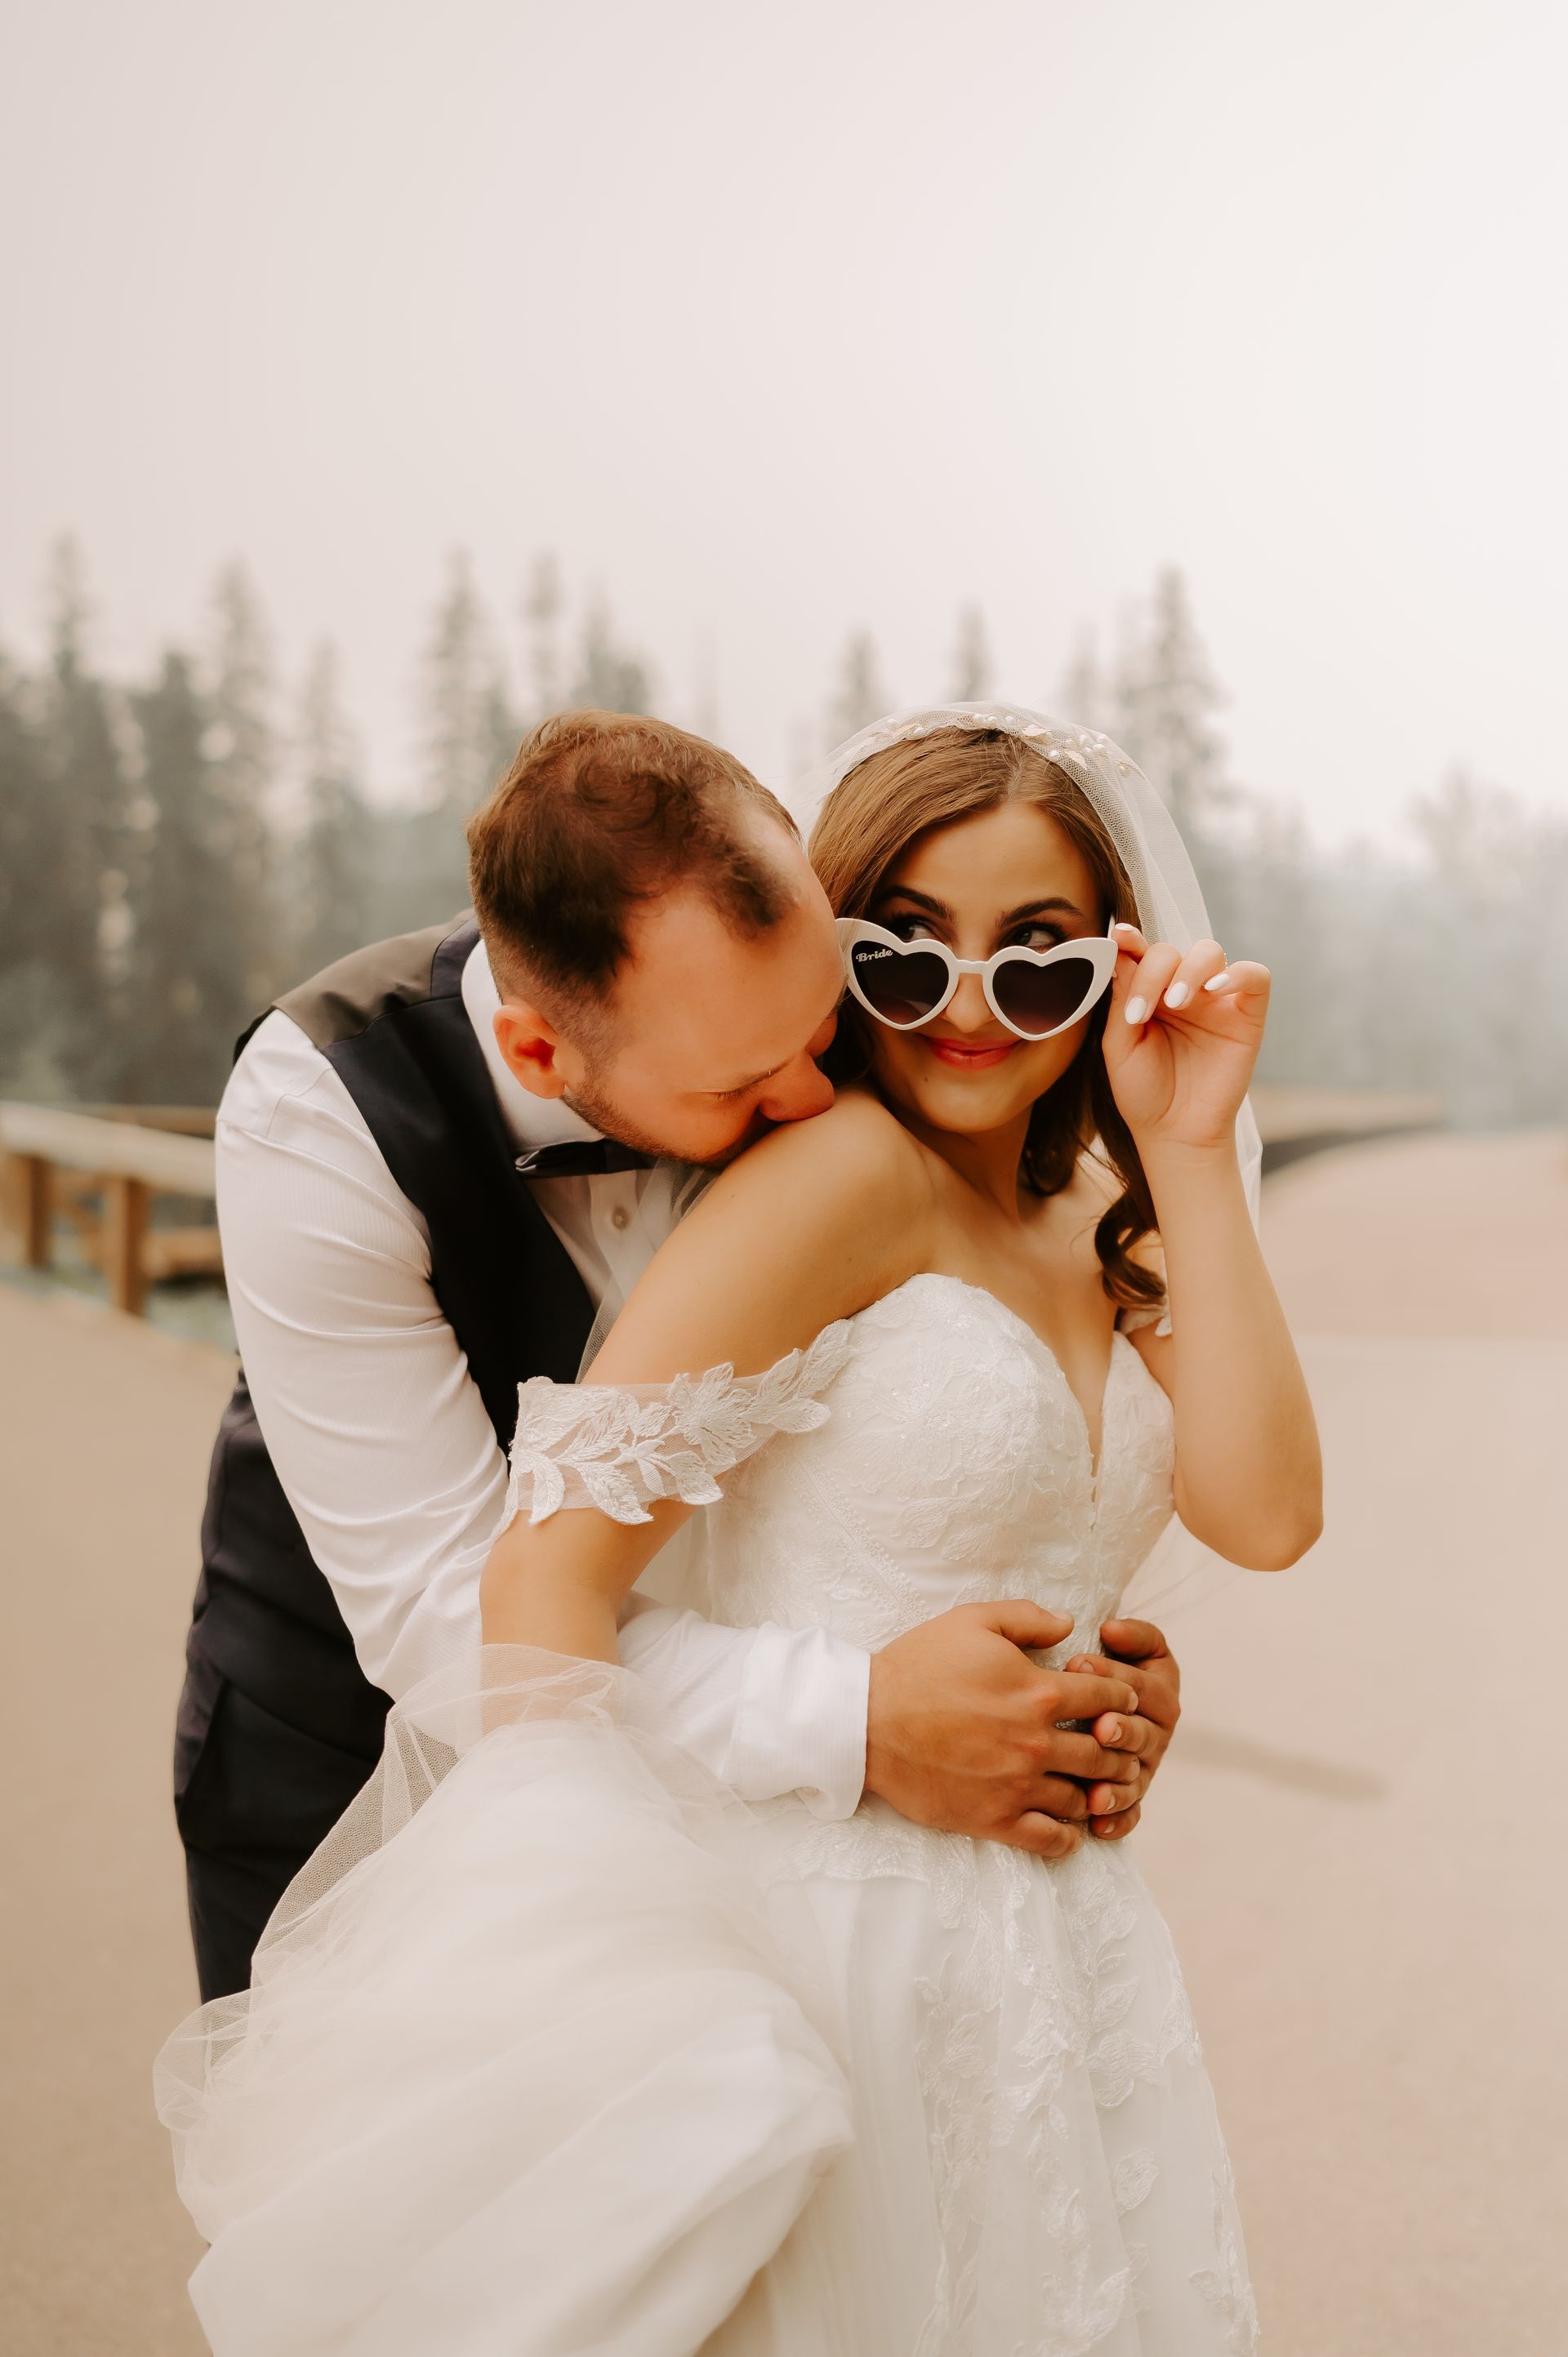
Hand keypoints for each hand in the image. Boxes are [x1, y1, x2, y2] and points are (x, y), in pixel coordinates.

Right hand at [864, 1601, 1143, 1858]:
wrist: (866, 1720)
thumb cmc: (918, 1666)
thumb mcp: (972, 1621)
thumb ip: (1028, 1618)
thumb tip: (1070, 1624)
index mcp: (1039, 1691)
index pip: (1109, 1699)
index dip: (1121, 1698)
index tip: (1119, 1702)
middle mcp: (1036, 1742)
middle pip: (1105, 1753)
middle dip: (1118, 1749)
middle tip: (1115, 1748)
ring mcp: (1016, 1786)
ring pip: (1083, 1798)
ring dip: (1095, 1791)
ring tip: (1092, 1785)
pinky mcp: (993, 1820)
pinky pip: (1051, 1840)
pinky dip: (1068, 1837)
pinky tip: (1066, 1826)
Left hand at [1066, 1617, 1180, 1841]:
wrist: (1085, 1701)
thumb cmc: (1100, 1667)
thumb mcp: (1121, 1642)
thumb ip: (1128, 1634)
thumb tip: (1111, 1629)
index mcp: (1160, 1690)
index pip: (1145, 1684)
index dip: (1114, 1673)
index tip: (1076, 1663)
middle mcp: (1156, 1731)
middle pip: (1145, 1734)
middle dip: (1123, 1731)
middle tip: (1100, 1728)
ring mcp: (1144, 1767)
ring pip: (1136, 1777)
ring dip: (1119, 1784)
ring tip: (1097, 1791)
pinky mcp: (1130, 1796)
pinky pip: (1130, 1813)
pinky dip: (1117, 1820)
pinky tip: (1096, 1823)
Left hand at [1100, 923, 1269, 1156]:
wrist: (1174, 1133)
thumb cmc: (1144, 1092)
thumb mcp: (1120, 1045)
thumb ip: (1122, 997)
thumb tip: (1119, 948)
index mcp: (1148, 993)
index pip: (1141, 954)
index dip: (1130, 940)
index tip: (1118, 935)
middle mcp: (1182, 989)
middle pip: (1172, 950)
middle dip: (1153, 971)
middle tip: (1141, 1011)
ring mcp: (1216, 999)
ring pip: (1210, 952)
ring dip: (1190, 969)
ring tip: (1176, 1003)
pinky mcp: (1247, 1014)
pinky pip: (1254, 975)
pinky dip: (1237, 973)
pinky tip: (1214, 989)